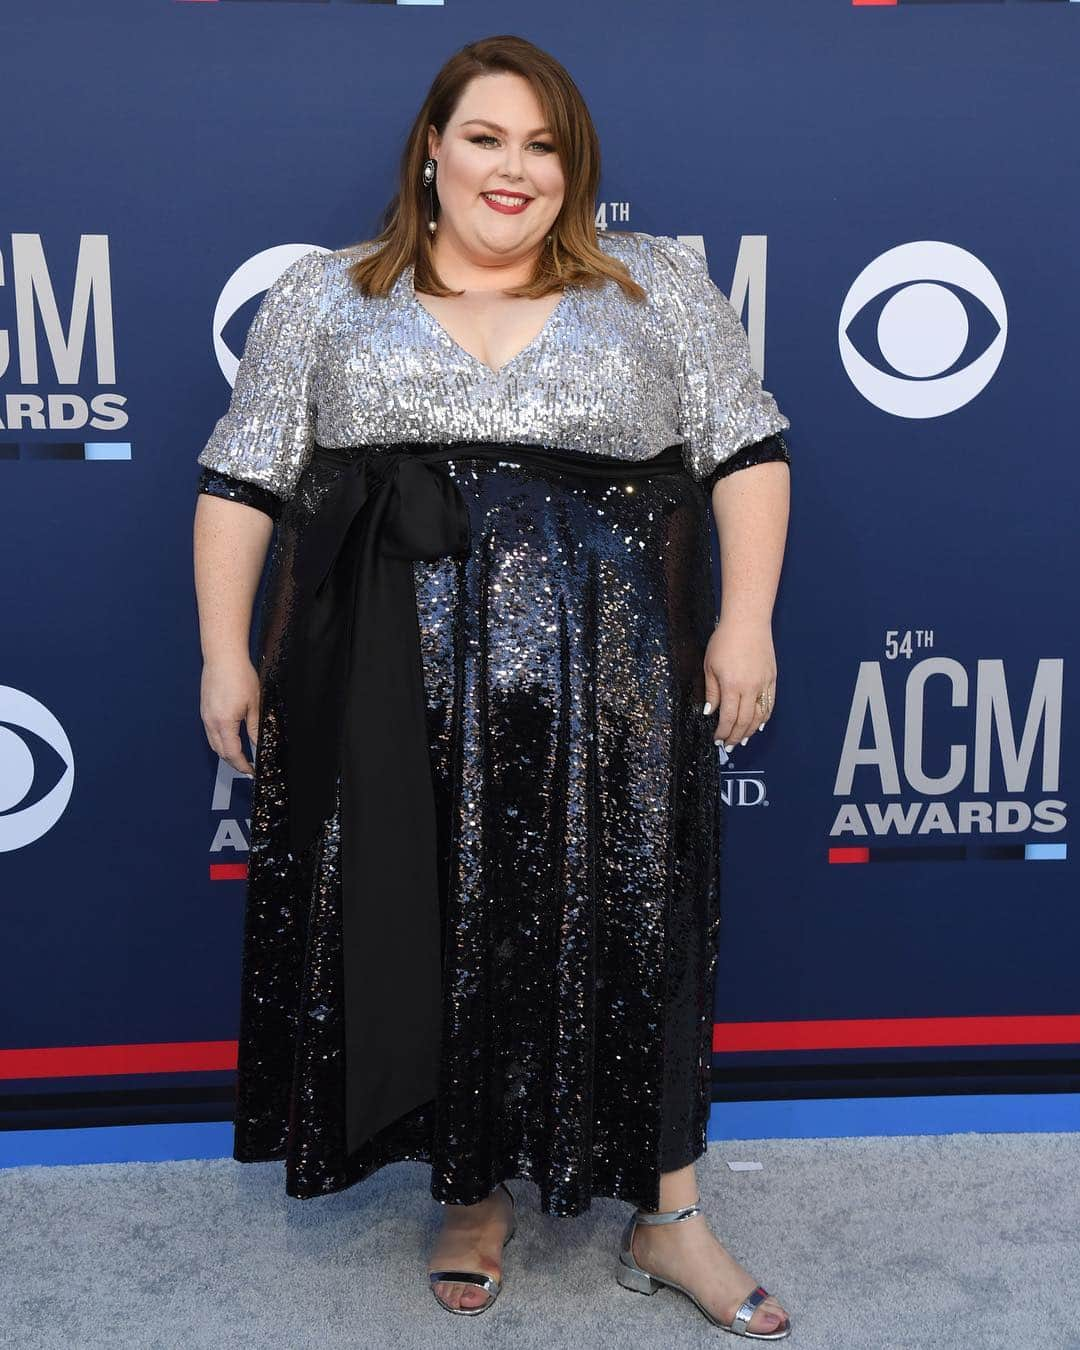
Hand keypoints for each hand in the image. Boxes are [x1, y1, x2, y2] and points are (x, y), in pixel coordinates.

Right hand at [200, 654, 260, 775]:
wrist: (223, 657)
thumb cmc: (239, 675)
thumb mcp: (254, 704)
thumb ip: (255, 727)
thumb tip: (259, 743)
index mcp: (224, 723)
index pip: (232, 754)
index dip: (242, 765)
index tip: (251, 771)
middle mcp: (211, 722)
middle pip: (220, 752)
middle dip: (234, 763)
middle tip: (247, 767)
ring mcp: (206, 716)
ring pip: (214, 744)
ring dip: (226, 753)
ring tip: (240, 756)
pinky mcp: (205, 710)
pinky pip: (210, 733)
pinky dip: (220, 741)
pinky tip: (230, 739)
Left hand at [703, 616, 775, 748]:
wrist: (747, 622)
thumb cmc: (724, 640)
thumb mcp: (710, 666)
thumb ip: (712, 691)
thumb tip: (711, 712)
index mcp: (732, 686)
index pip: (728, 718)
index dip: (723, 732)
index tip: (717, 740)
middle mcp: (750, 688)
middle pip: (744, 721)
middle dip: (735, 736)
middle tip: (729, 746)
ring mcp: (763, 684)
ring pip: (759, 715)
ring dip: (750, 730)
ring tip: (742, 740)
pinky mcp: (772, 678)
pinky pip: (769, 703)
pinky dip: (764, 717)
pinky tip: (758, 724)